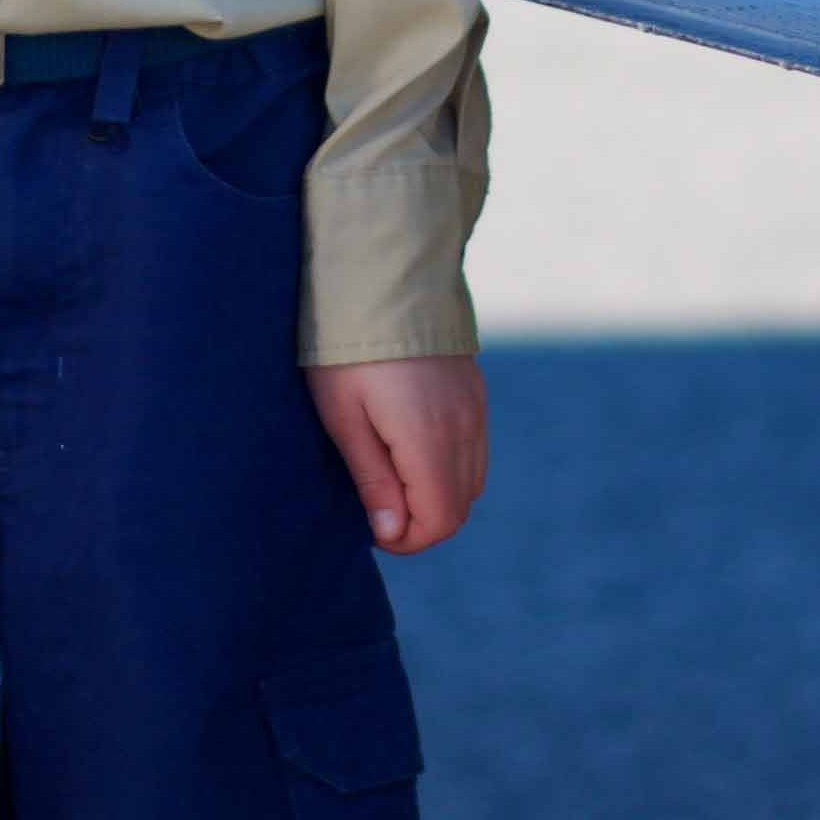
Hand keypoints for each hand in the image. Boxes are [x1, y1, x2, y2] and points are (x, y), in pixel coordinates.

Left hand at [308, 353, 487, 554]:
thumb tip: (393, 533)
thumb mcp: (344, 417)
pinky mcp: (475, 394)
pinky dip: (448, 469)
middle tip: (376, 509)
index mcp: (430, 439)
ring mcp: (475, 409)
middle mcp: (464, 428)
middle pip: (459, 507)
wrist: (383, 278)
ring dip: (435, 496)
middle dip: (421, 522)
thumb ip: (372, 479)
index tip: (372, 530)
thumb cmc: (347, 350)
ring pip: (470, 482)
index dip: (408, 541)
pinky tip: (410, 453)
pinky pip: (474, 452)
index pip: (439, 521)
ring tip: (389, 482)